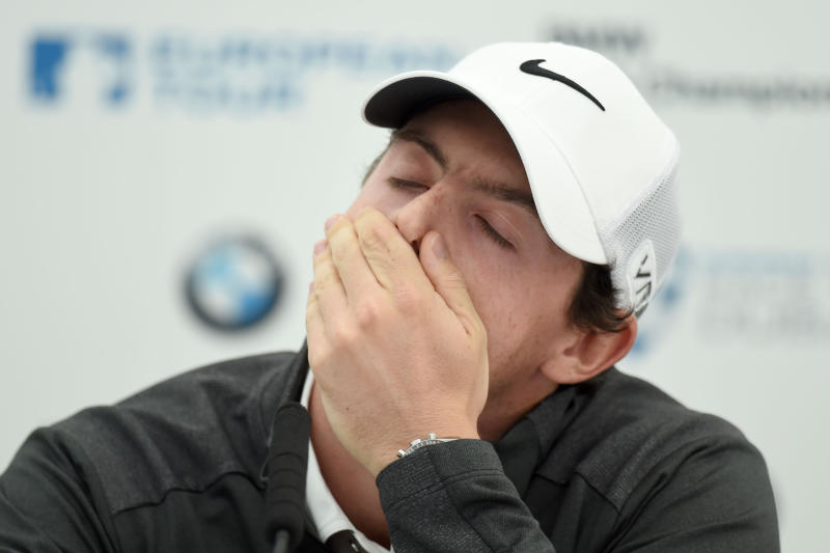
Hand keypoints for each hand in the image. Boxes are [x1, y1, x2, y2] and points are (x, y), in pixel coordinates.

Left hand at [306, 208, 487, 474]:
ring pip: (323, 275)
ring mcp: (341, 333)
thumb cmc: (453, 391)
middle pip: (344, 248)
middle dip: (342, 230)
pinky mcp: (322, 357)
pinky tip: (321, 284)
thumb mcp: (471, 331)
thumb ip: (448, 277)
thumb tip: (429, 238)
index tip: (367, 217)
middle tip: (339, 222)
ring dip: (324, 254)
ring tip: (325, 245)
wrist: (421, 448)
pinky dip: (315, 290)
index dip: (369, 219)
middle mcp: (370, 308)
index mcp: (410, 296)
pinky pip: (311, 310)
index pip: (377, 235)